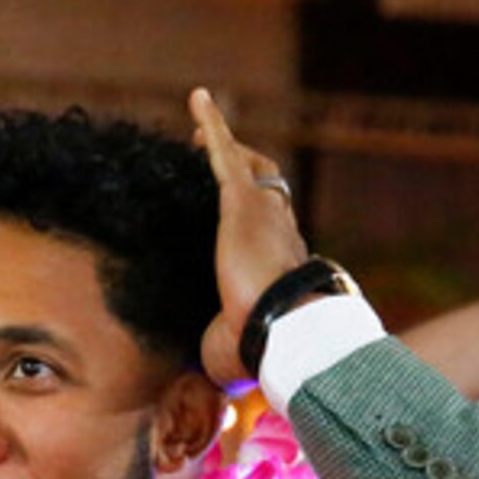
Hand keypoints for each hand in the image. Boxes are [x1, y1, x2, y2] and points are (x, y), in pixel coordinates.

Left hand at [189, 88, 309, 385]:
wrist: (282, 332)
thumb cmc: (264, 351)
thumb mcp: (237, 349)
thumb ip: (226, 346)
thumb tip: (217, 378)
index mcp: (280, 266)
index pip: (273, 231)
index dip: (261, 218)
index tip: (245, 215)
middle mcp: (280, 231)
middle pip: (267, 190)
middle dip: (246, 171)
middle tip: (216, 160)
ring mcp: (263, 213)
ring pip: (250, 167)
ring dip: (228, 148)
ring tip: (199, 132)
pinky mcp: (241, 202)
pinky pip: (223, 154)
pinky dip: (211, 125)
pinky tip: (196, 100)